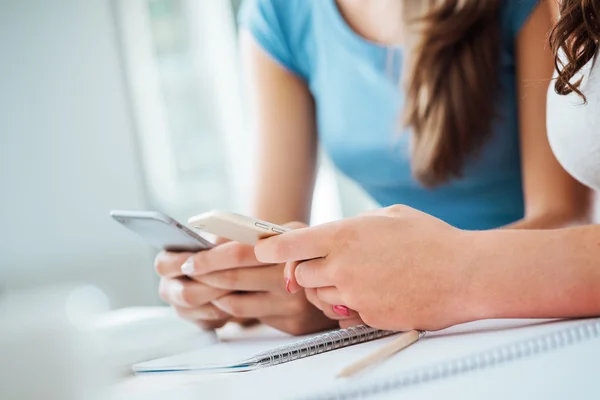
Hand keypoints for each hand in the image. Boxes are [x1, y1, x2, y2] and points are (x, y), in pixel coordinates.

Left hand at [155, 222, 336, 334]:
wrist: (348, 275)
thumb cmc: (305, 252)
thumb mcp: (288, 233)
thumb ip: (253, 235)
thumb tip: (212, 241)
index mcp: (290, 246)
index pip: (240, 253)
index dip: (210, 257)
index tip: (190, 260)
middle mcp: (293, 276)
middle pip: (233, 278)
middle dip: (203, 276)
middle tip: (184, 272)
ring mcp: (293, 303)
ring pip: (236, 302)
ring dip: (211, 294)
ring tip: (199, 285)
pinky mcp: (292, 324)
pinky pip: (249, 317)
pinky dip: (229, 307)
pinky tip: (223, 298)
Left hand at [255, 205, 478, 330]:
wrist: (465, 274)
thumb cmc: (432, 239)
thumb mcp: (389, 216)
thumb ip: (355, 225)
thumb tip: (336, 234)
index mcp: (344, 235)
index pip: (290, 244)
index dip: (271, 248)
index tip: (262, 250)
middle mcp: (342, 266)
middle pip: (301, 275)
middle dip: (307, 271)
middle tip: (322, 266)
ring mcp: (354, 295)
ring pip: (320, 297)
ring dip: (328, 289)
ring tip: (355, 278)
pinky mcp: (368, 317)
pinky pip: (342, 315)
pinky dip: (348, 306)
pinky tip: (372, 293)